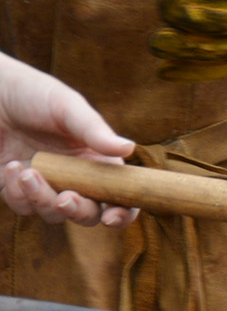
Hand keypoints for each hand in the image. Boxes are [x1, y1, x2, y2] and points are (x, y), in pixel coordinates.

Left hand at [0, 54, 135, 226]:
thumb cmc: (31, 93)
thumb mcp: (66, 106)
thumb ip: (94, 130)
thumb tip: (129, 149)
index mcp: (96, 159)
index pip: (118, 194)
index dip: (123, 211)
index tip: (113, 217)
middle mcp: (74, 177)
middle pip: (88, 213)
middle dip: (79, 211)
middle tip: (66, 199)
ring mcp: (45, 185)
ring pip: (53, 214)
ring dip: (42, 199)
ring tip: (28, 171)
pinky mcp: (14, 188)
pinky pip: (22, 206)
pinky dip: (18, 193)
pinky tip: (12, 166)